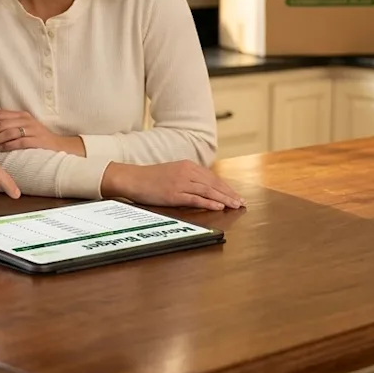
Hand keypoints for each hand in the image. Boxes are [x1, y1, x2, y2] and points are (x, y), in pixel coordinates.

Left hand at [0, 109, 84, 154]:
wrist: (60, 146)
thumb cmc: (38, 138)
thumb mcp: (24, 125)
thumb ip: (10, 120)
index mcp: (21, 114)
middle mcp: (26, 120)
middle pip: (0, 124)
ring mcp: (33, 130)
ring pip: (8, 132)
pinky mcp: (38, 141)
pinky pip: (20, 142)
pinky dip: (8, 145)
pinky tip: (0, 150)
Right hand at [100, 161, 244, 210]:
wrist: (132, 178)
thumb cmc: (150, 178)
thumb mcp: (173, 173)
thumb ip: (188, 178)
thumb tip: (203, 189)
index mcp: (187, 166)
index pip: (212, 177)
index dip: (226, 187)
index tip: (236, 194)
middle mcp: (187, 172)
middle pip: (214, 183)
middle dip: (229, 193)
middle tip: (241, 202)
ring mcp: (181, 182)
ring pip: (208, 191)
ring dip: (224, 198)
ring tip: (235, 205)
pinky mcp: (174, 194)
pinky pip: (195, 199)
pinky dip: (209, 203)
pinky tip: (218, 206)